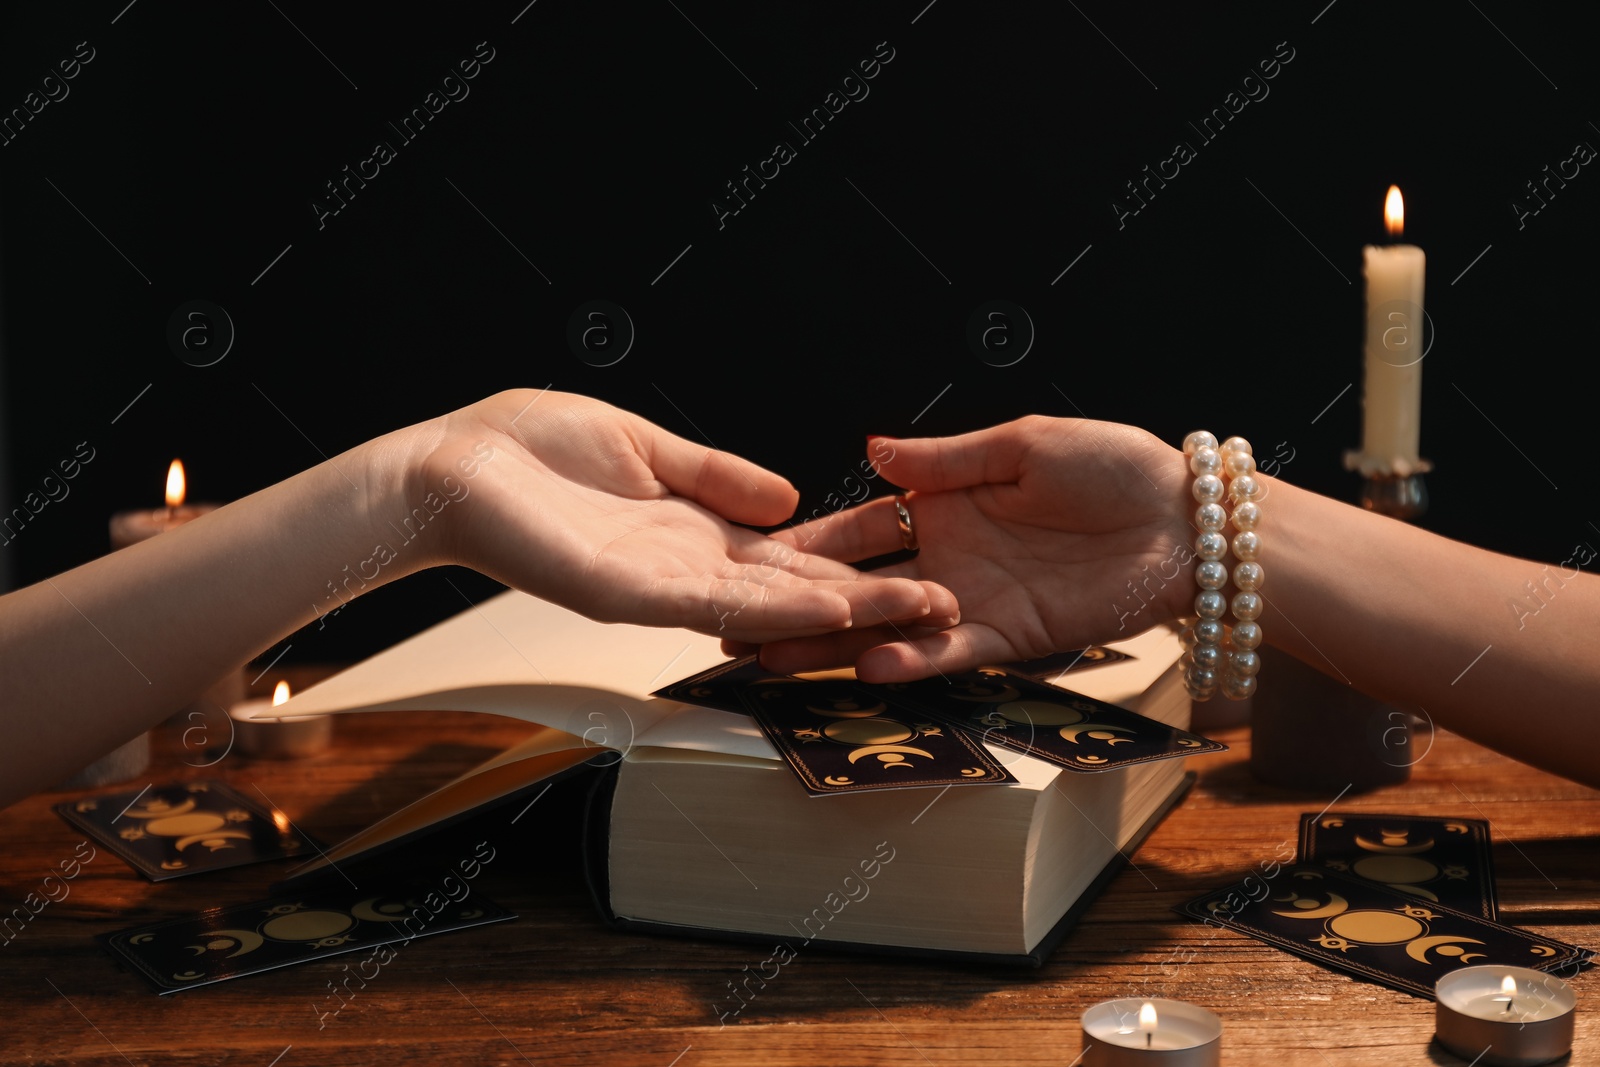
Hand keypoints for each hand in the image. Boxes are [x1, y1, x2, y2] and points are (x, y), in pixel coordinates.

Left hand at [407, 389, 957, 642]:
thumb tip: (783, 498)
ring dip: (835, 612)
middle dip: (866, 598)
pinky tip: (818, 604)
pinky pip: (706, 603)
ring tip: (907, 610)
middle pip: (791, 590)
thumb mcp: (645, 446)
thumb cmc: (527, 450)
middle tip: (946, 602)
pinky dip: (767, 606)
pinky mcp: (621, 590)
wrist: (447, 467)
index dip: (854, 563)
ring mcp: (656, 585)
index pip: (788, 557)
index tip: (922, 564)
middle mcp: (684, 567)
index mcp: (692, 530)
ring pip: (764, 607)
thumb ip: (714, 473)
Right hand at [732, 416, 1192, 679]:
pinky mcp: (1013, 636)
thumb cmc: (1114, 467)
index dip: (809, 547)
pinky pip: (952, 651)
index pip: (860, 530)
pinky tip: (874, 661)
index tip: (753, 559)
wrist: (1187, 520)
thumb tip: (871, 450)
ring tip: (781, 659)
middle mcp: (950, 558)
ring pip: (893, 628)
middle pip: (861, 588)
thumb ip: (945, 460)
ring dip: (839, 645)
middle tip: (741, 628)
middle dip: (801, 609)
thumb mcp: (1023, 445)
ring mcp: (976, 601)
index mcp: (944, 506)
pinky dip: (914, 657)